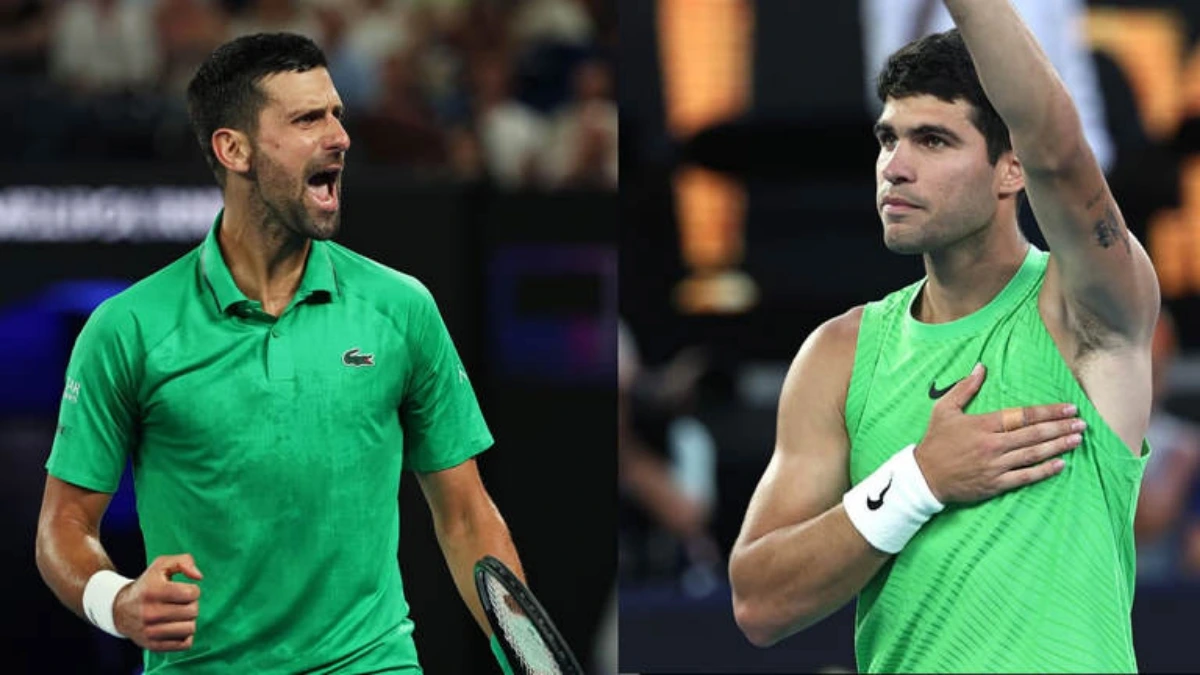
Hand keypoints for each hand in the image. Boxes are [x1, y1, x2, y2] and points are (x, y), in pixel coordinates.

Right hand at [113, 554, 202, 651]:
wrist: (120, 610)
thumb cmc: (148, 585)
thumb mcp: (161, 565)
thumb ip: (184, 561)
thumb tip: (199, 577)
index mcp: (152, 590)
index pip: (191, 593)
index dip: (193, 590)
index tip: (183, 590)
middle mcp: (149, 612)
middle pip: (193, 611)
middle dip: (192, 605)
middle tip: (180, 603)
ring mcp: (150, 631)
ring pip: (190, 628)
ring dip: (189, 621)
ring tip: (178, 615)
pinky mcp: (153, 645)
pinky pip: (185, 644)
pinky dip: (185, 636)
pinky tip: (176, 628)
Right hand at [914, 364, 1084, 503]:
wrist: (924, 476)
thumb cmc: (935, 441)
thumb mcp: (944, 409)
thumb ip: (965, 388)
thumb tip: (981, 367)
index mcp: (982, 424)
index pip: (1023, 415)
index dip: (1048, 411)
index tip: (1068, 408)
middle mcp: (992, 444)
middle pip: (1033, 434)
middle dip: (1060, 427)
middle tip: (1081, 423)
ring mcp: (995, 466)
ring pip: (1033, 454)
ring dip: (1058, 446)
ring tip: (1077, 439)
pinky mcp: (995, 484)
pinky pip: (1024, 477)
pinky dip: (1043, 471)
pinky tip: (1060, 464)